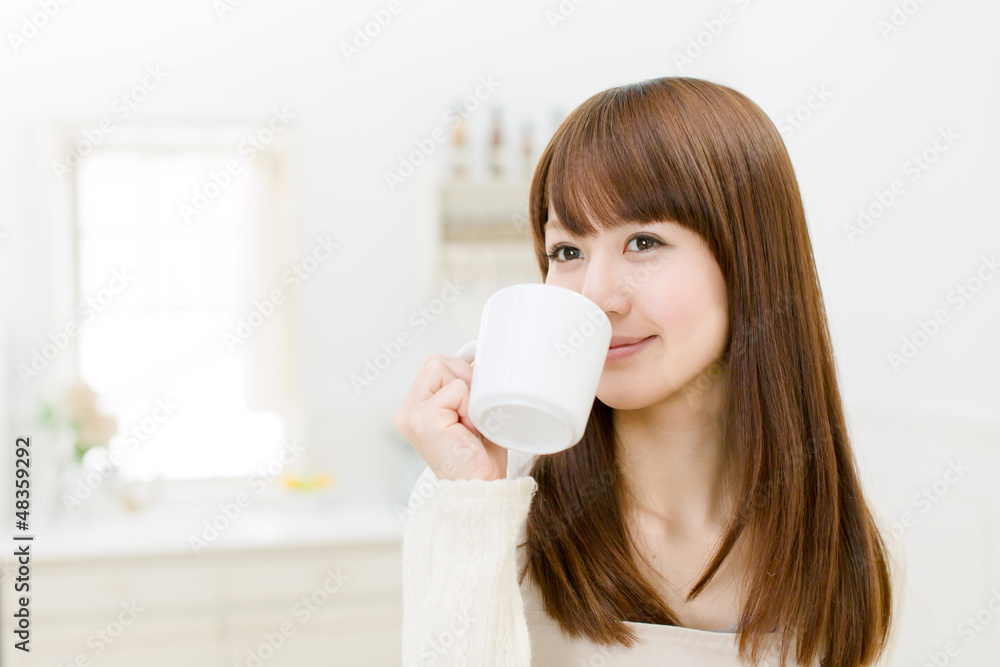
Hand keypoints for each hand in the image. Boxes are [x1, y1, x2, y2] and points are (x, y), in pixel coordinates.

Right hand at [394, 353, 506, 481]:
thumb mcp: (470, 412)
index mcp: (415, 409)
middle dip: (462, 381)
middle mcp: (407, 411)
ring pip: (444, 369)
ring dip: (466, 395)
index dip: (460, 375)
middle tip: (471, 415)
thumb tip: (476, 357)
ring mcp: (412, 415)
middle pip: (436, 361)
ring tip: (467, 424)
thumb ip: (466, 386)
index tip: (470, 404)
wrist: (482, 487)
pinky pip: (456, 389)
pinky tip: (467, 430)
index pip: (435, 365)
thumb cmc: (480, 455)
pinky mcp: (423, 420)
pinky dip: (469, 406)